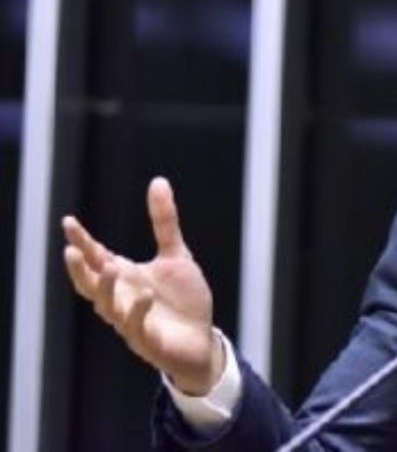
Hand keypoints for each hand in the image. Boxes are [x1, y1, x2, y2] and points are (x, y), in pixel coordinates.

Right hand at [62, 177, 221, 394]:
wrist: (202, 339)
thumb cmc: (182, 299)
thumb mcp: (176, 254)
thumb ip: (164, 221)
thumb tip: (158, 181)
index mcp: (125, 277)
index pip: (96, 258)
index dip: (82, 242)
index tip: (68, 222)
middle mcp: (122, 298)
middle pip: (91, 284)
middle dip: (79, 269)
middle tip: (71, 250)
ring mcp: (131, 321)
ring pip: (107, 306)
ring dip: (105, 288)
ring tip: (110, 267)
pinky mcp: (147, 340)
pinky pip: (136, 327)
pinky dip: (137, 311)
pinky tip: (145, 295)